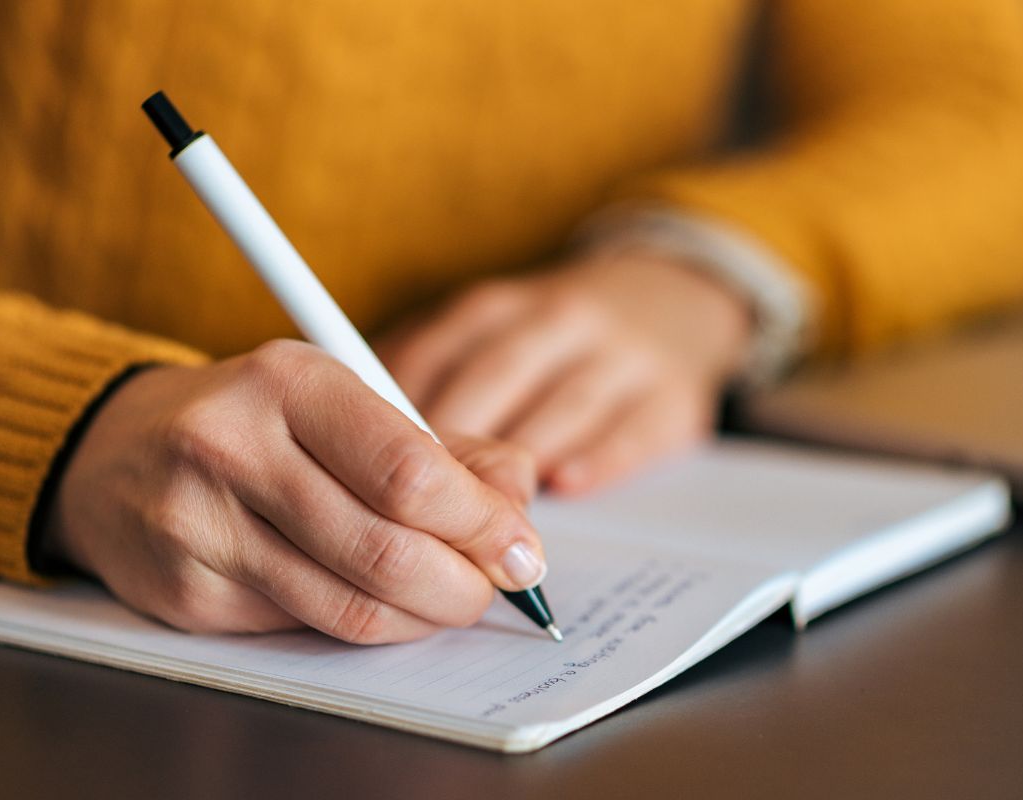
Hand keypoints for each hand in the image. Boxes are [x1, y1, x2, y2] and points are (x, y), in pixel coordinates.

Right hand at [42, 340, 544, 643]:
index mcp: (290, 381)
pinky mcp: (186, 592)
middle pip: (386, 548)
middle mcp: (234, 446)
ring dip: (423, 616)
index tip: (521, 548)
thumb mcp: (347, 401)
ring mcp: (200, 525)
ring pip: (350, 605)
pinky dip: (366, 624)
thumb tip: (518, 500)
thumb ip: (443, 446)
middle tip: (494, 588)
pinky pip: (307, 628)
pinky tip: (380, 601)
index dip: (482, 523)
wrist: (115, 452)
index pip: (409, 471)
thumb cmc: (258, 421)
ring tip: (448, 599)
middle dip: (464, 584)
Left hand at [379, 250, 750, 493]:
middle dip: (454, 446)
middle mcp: (558, 320)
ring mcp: (621, 355)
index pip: (435, 355)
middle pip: (494, 380)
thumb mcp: (487, 334)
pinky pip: (633, 429)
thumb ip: (426, 375)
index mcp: (496, 308)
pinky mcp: (673, 396)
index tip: (366, 466)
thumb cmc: (550, 339)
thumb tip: (349, 437)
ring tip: (483, 516)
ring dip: (520, 460)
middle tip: (419, 508)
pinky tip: (565, 485)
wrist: (670, 300)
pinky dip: (597, 458)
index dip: (398, 414)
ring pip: (562, 405)